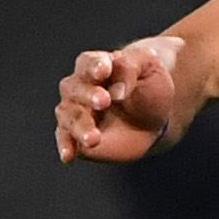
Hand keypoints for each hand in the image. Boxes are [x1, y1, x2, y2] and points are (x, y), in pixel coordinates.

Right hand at [55, 35, 184, 164]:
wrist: (153, 119)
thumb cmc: (148, 86)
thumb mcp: (149, 67)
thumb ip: (130, 69)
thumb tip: (117, 91)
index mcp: (97, 65)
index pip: (89, 62)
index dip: (95, 66)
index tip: (104, 72)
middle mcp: (80, 87)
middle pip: (75, 88)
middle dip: (88, 95)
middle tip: (104, 101)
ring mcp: (76, 112)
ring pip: (69, 116)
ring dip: (80, 126)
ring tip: (94, 139)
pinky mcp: (75, 135)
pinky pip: (65, 139)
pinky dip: (66, 146)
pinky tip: (69, 155)